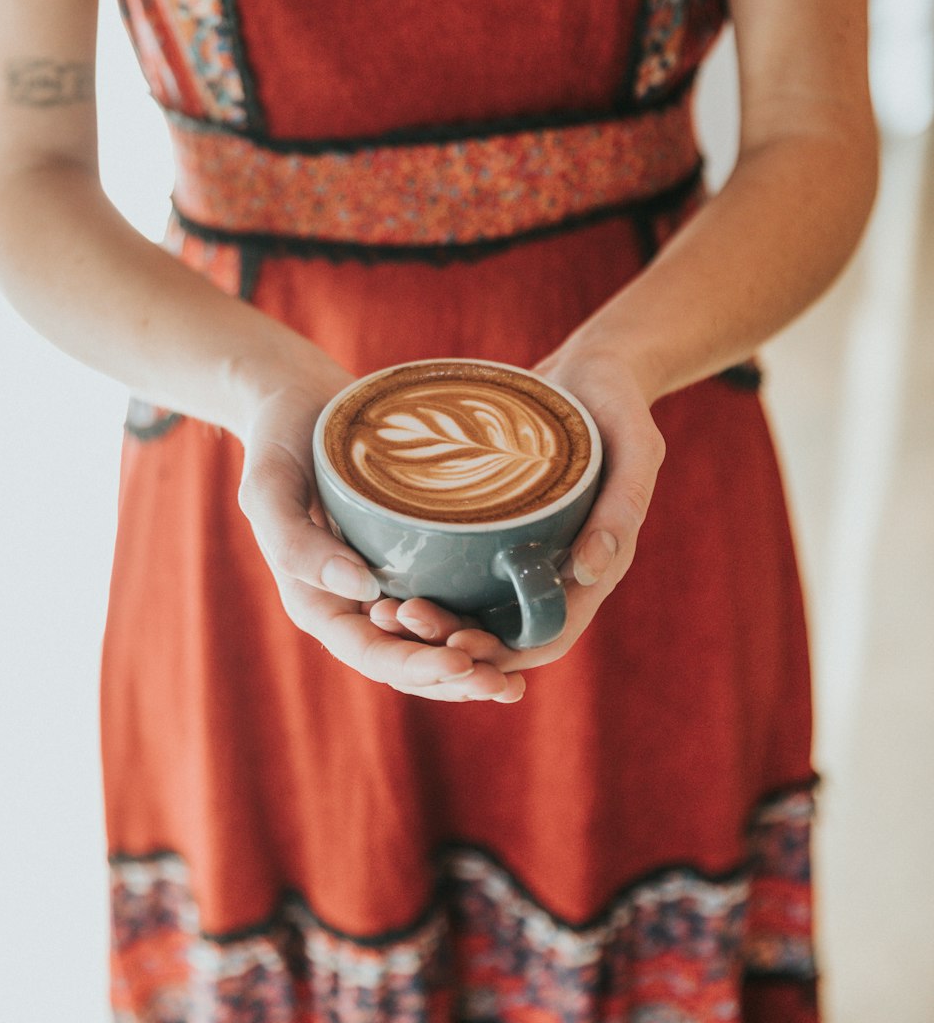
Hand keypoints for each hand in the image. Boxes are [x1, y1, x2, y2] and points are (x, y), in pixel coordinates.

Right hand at [236, 358, 526, 703]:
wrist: (301, 397)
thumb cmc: (279, 439)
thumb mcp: (269, 487)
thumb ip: (295, 542)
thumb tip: (360, 589)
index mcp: (317, 599)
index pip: (369, 652)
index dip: (416, 667)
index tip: (462, 664)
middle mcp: (353, 600)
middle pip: (406, 660)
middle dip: (454, 680)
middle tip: (506, 686)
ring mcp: (386, 581)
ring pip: (431, 642)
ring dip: (471, 665)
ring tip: (514, 680)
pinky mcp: (414, 555)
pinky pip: (447, 600)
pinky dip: (477, 622)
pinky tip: (515, 628)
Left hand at [369, 345, 664, 675]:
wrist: (593, 368)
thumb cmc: (619, 402)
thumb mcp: (636, 445)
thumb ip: (625, 503)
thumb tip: (590, 571)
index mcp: (597, 565)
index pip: (549, 634)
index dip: (504, 653)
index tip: (455, 646)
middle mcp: (559, 567)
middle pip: (502, 630)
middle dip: (453, 639)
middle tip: (400, 619)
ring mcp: (527, 547)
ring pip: (477, 605)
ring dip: (435, 616)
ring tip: (386, 607)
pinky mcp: (500, 524)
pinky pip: (464, 564)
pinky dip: (433, 579)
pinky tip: (390, 571)